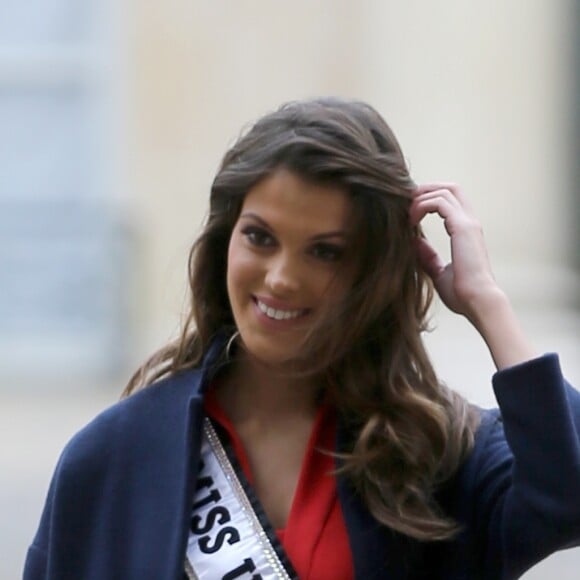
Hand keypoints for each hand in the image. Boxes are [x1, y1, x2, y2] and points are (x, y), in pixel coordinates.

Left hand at [409, 183, 537, 368]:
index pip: (450, 200)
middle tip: (405, 205)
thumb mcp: (439, 272)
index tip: (408, 213)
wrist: (478, 303)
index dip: (428, 199)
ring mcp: (468, 223)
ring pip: (445, 190)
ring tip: (406, 215)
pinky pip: (440, 202)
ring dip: (420, 197)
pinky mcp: (463, 228)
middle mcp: (469, 222)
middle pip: (449, 187)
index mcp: (466, 231)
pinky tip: (411, 222)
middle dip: (424, 190)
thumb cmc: (463, 294)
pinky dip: (422, 205)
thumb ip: (427, 256)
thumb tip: (413, 242)